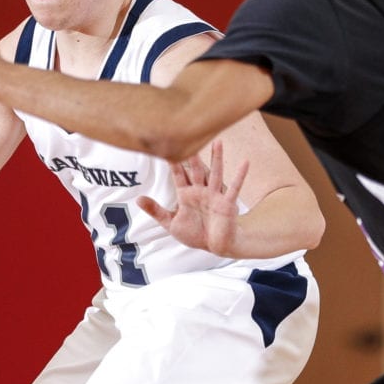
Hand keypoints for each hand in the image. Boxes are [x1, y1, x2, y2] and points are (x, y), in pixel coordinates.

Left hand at [138, 141, 248, 256]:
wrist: (215, 245)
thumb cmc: (195, 233)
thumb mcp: (171, 223)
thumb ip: (155, 210)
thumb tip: (137, 199)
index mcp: (186, 195)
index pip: (178, 175)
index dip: (173, 162)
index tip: (167, 146)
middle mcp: (201, 191)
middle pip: (196, 170)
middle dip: (193, 156)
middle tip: (189, 137)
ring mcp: (215, 196)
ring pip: (215, 173)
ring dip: (217, 158)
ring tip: (218, 141)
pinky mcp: (227, 204)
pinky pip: (234, 188)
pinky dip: (240, 176)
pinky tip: (246, 163)